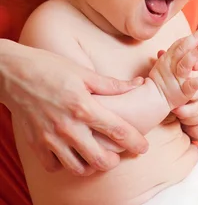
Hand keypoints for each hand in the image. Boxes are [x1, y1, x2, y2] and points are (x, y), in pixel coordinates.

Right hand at [2, 42, 147, 175]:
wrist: (15, 73)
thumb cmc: (51, 68)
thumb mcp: (84, 73)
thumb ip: (112, 85)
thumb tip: (137, 84)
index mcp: (84, 106)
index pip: (117, 130)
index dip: (134, 141)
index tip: (143, 147)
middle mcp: (68, 127)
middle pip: (99, 159)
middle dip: (113, 161)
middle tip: (117, 156)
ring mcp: (51, 139)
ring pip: (78, 168)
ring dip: (91, 165)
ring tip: (96, 156)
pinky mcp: (36, 145)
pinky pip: (54, 166)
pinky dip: (65, 164)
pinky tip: (70, 152)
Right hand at [149, 28, 197, 110]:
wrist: (153, 100)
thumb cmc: (163, 80)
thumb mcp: (166, 63)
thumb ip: (179, 53)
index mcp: (168, 58)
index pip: (179, 45)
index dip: (189, 38)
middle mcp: (172, 66)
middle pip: (181, 50)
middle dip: (192, 40)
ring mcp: (178, 78)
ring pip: (185, 64)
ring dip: (194, 55)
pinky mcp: (183, 91)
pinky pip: (192, 85)